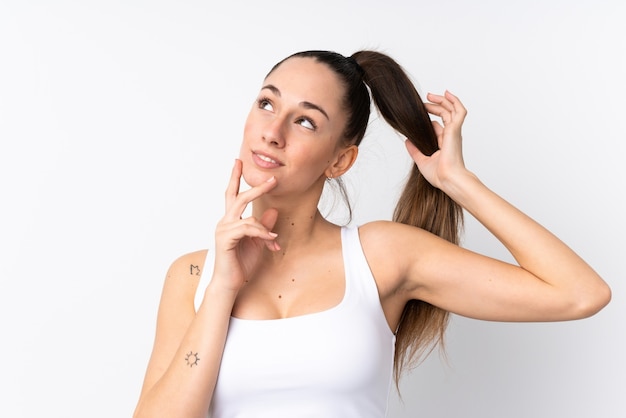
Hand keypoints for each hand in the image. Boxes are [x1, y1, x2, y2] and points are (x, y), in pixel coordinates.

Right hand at [212, 159, 279, 291]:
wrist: (230, 283)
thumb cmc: (241, 264)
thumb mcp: (259, 242)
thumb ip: (264, 226)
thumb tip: (273, 210)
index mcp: (230, 220)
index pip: (232, 194)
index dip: (234, 177)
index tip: (237, 161)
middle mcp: (224, 222)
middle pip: (238, 197)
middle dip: (256, 187)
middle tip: (272, 179)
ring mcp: (223, 230)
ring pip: (248, 216)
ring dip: (265, 228)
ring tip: (273, 241)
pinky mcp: (225, 239)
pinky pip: (247, 229)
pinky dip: (262, 233)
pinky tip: (271, 242)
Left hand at [405, 90, 467, 189]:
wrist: (448, 179)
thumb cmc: (439, 174)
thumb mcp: (421, 161)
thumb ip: (414, 150)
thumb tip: (407, 140)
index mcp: (444, 143)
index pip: (438, 126)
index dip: (429, 119)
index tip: (418, 114)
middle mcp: (450, 136)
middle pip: (445, 115)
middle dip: (435, 105)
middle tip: (424, 100)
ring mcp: (454, 132)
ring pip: (452, 110)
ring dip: (442, 100)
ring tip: (431, 95)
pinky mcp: (455, 130)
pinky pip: (459, 111)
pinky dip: (455, 101)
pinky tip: (446, 94)